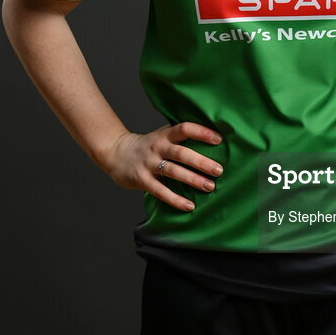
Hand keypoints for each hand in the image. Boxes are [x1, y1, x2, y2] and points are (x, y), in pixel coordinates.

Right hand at [102, 121, 223, 211]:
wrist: (116, 152)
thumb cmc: (148, 146)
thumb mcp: (162, 136)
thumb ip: (180, 138)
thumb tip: (214, 143)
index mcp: (165, 135)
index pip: (184, 129)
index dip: (201, 132)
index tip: (219, 139)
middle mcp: (157, 147)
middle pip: (181, 153)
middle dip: (201, 162)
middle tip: (218, 170)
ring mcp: (149, 163)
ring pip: (173, 171)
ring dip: (192, 179)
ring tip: (209, 186)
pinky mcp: (142, 179)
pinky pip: (160, 191)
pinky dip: (175, 199)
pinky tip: (189, 206)